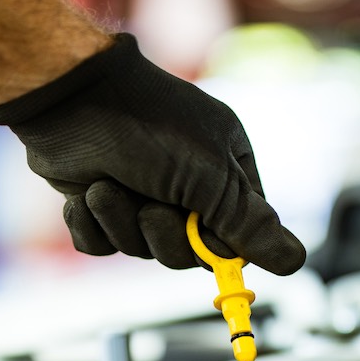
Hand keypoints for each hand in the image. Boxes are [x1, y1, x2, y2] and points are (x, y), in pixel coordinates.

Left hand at [0, 34, 305, 274]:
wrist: (64, 100)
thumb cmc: (145, 126)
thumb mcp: (207, 175)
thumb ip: (247, 223)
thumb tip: (295, 261)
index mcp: (226, 169)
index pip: (240, 233)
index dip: (220, 246)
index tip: (205, 243)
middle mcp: (187, 183)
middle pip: (188, 252)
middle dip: (164, 235)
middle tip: (150, 207)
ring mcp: (140, 194)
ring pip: (141, 249)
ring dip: (121, 223)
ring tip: (107, 187)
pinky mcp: (99, 205)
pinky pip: (101, 245)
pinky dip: (91, 226)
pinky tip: (84, 195)